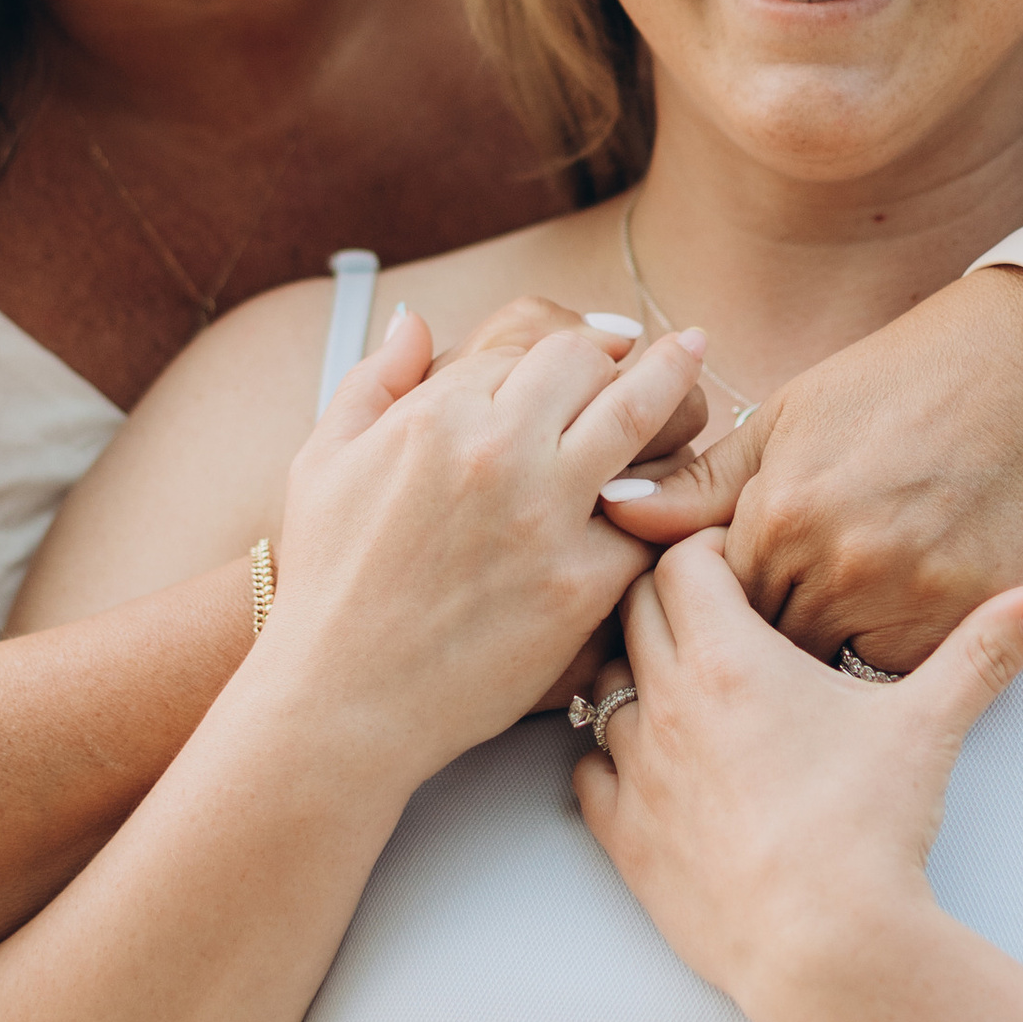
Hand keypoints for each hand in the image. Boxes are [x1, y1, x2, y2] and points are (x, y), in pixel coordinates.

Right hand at [254, 304, 706, 802]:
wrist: (343, 699)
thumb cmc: (327, 583)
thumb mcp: (322, 462)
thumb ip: (373, 380)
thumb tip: (415, 322)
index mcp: (436, 414)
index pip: (527, 345)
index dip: (567, 344)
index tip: (600, 342)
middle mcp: (495, 451)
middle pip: (589, 365)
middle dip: (628, 351)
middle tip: (672, 344)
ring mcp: (544, 516)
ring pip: (637, 420)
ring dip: (675, 385)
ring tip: (700, 362)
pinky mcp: (580, 585)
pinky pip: (648, 523)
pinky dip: (668, 502)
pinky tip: (686, 484)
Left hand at [571, 531, 1022, 1021]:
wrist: (826, 950)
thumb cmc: (872, 828)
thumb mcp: (932, 725)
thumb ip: (988, 650)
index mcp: (727, 657)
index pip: (681, 560)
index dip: (708, 554)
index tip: (741, 569)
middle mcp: (664, 702)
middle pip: (632, 612)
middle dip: (667, 602)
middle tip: (715, 621)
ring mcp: (635, 772)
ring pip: (603, 691)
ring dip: (637, 681)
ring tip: (689, 694)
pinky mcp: (622, 838)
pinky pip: (587, 772)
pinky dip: (614, 762)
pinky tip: (659, 769)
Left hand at [615, 271, 1022, 664]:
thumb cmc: (899, 385)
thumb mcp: (790, 419)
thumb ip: (704, 482)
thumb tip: (617, 513)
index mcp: (782, 514)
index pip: (703, 600)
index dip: (701, 604)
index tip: (711, 602)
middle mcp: (839, 566)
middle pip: (759, 649)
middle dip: (745, 653)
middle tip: (752, 643)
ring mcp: (909, 601)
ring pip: (826, 674)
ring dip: (808, 670)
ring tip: (797, 654)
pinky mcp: (969, 622)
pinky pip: (894, 681)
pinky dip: (874, 673)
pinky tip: (863, 648)